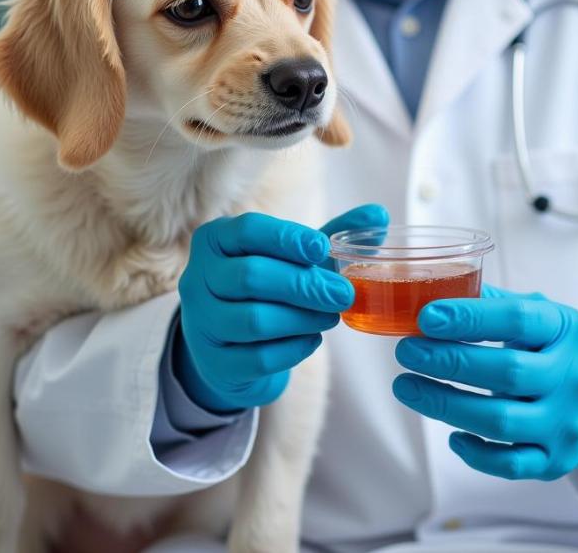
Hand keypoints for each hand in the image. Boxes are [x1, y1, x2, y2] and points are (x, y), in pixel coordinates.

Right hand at [175, 204, 387, 412]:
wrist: (232, 344)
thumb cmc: (268, 286)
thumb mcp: (295, 257)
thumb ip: (336, 234)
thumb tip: (380, 214)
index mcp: (215, 240)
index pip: (248, 230)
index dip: (287, 238)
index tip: (323, 249)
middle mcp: (198, 278)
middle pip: (251, 277)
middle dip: (304, 285)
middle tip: (344, 294)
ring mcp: (201, 323)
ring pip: (254, 320)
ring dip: (302, 318)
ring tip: (331, 316)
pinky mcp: (214, 363)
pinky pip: (258, 357)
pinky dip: (293, 348)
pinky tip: (312, 339)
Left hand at [392, 286, 577, 479]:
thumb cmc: (552, 346)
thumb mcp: (537, 313)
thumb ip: (491, 302)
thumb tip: (433, 295)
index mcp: (566, 329)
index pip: (518, 319)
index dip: (469, 318)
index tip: (426, 317)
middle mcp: (573, 376)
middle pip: (507, 371)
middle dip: (448, 361)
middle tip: (406, 351)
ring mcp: (567, 422)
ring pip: (501, 420)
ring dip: (445, 404)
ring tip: (407, 386)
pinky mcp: (557, 459)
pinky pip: (511, 463)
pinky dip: (477, 453)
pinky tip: (452, 434)